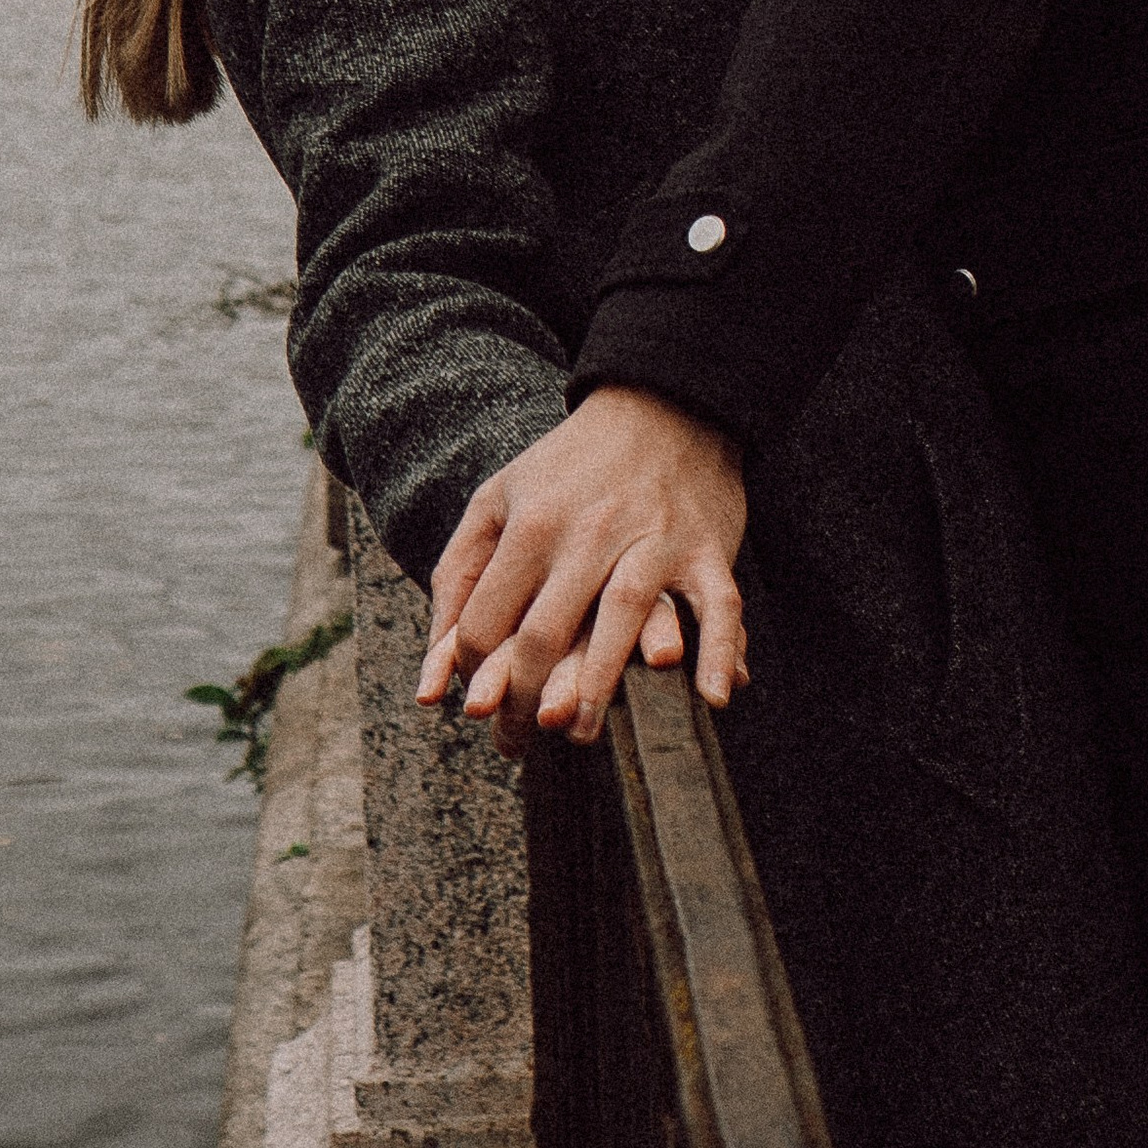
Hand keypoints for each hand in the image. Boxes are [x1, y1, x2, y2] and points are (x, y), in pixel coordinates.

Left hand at [417, 387, 747, 747]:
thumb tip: (430, 678)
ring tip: (578, 734)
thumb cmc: (568, 466)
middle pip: (544, 634)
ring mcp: (651, 540)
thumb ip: (459, 578)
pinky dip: (717, 650)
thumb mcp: (498, 500)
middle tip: (515, 743)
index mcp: (531, 524)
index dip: (470, 672)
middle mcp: (588, 532)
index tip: (476, 703)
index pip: (486, 621)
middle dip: (520, 702)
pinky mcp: (706, 548)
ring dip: (597, 687)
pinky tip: (710, 698)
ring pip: (621, 620)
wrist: (661, 405)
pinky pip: (718, 606)